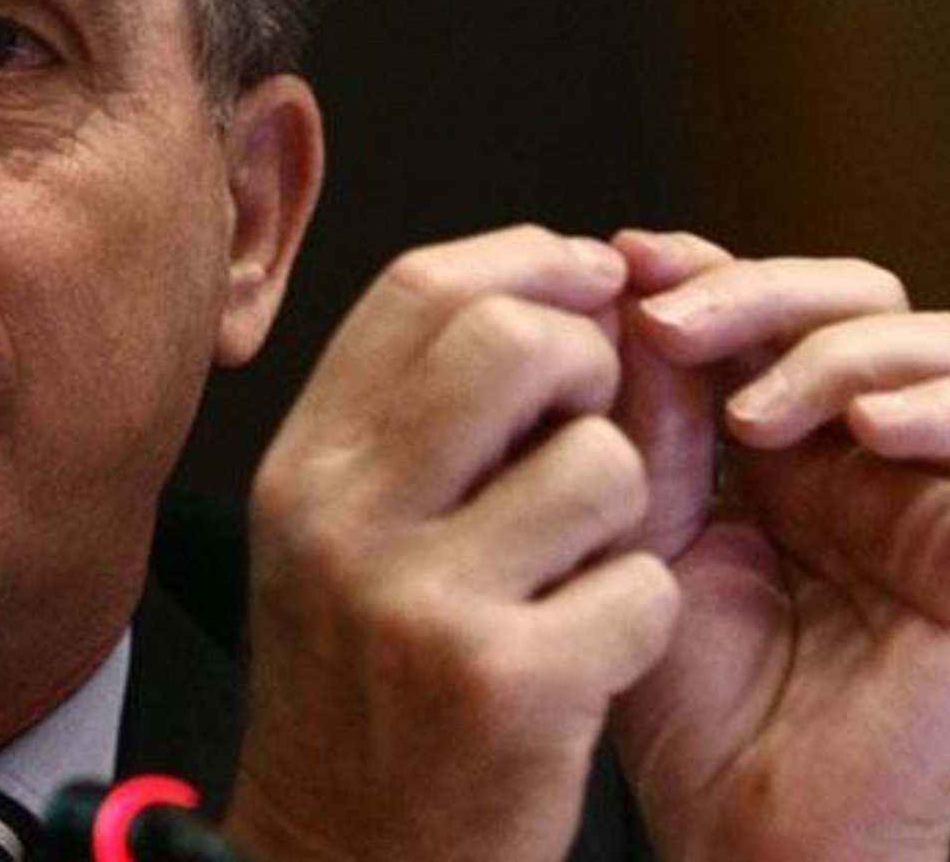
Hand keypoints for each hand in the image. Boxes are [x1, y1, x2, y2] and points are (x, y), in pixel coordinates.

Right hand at [223, 227, 679, 861]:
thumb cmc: (366, 693)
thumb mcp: (342, 535)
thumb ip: (416, 418)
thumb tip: (550, 290)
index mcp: (306, 464)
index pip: (418, 288)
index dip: (527, 258)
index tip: (593, 272)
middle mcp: (346, 515)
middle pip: (510, 339)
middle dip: (590, 362)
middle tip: (593, 424)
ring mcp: (421, 600)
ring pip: (599, 463)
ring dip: (625, 510)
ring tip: (579, 567)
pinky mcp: (506, 686)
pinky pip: (643, 587)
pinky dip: (642, 618)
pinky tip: (589, 658)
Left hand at [610, 228, 949, 861]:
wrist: (737, 837)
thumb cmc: (680, 701)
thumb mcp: (638, 523)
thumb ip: (648, 412)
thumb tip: (632, 279)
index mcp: (772, 431)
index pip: (765, 295)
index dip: (703, 262)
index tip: (621, 260)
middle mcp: (857, 449)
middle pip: (852, 294)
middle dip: (758, 287)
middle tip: (670, 322)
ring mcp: (928, 496)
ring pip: (943, 341)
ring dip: (839, 347)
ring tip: (751, 412)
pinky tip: (871, 429)